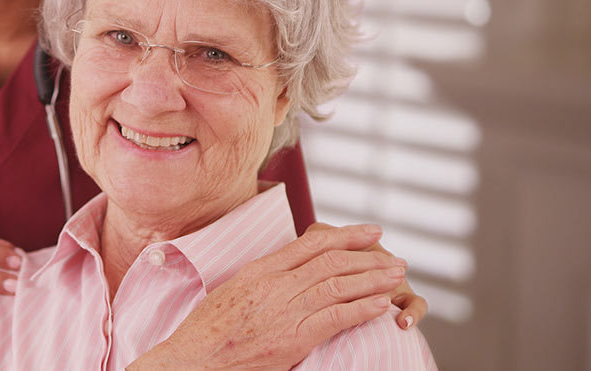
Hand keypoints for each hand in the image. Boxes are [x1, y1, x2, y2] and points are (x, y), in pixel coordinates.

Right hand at [129, 224, 406, 370]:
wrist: (195, 358)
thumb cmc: (207, 331)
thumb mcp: (231, 291)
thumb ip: (261, 279)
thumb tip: (285, 271)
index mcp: (259, 270)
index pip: (311, 244)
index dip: (345, 235)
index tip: (369, 232)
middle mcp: (274, 284)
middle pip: (331, 261)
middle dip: (368, 256)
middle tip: (394, 256)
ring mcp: (284, 310)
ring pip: (339, 284)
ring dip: (373, 279)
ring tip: (396, 276)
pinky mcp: (294, 338)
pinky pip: (336, 317)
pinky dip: (363, 309)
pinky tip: (382, 305)